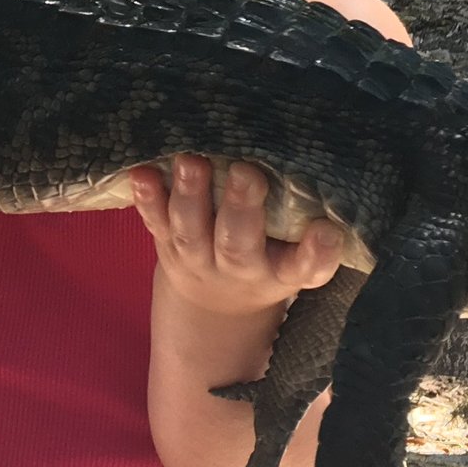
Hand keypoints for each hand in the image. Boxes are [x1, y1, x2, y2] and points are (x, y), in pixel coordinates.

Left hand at [132, 156, 340, 317]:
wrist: (215, 305)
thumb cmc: (270, 260)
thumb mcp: (296, 253)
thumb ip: (308, 225)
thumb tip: (326, 169)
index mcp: (284, 271)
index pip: (307, 267)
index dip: (318, 253)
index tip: (326, 232)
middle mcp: (240, 268)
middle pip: (239, 244)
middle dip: (242, 207)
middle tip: (247, 172)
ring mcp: (198, 258)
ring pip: (190, 230)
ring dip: (189, 195)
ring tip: (191, 161)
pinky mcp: (167, 244)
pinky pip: (154, 222)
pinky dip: (146, 199)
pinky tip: (141, 174)